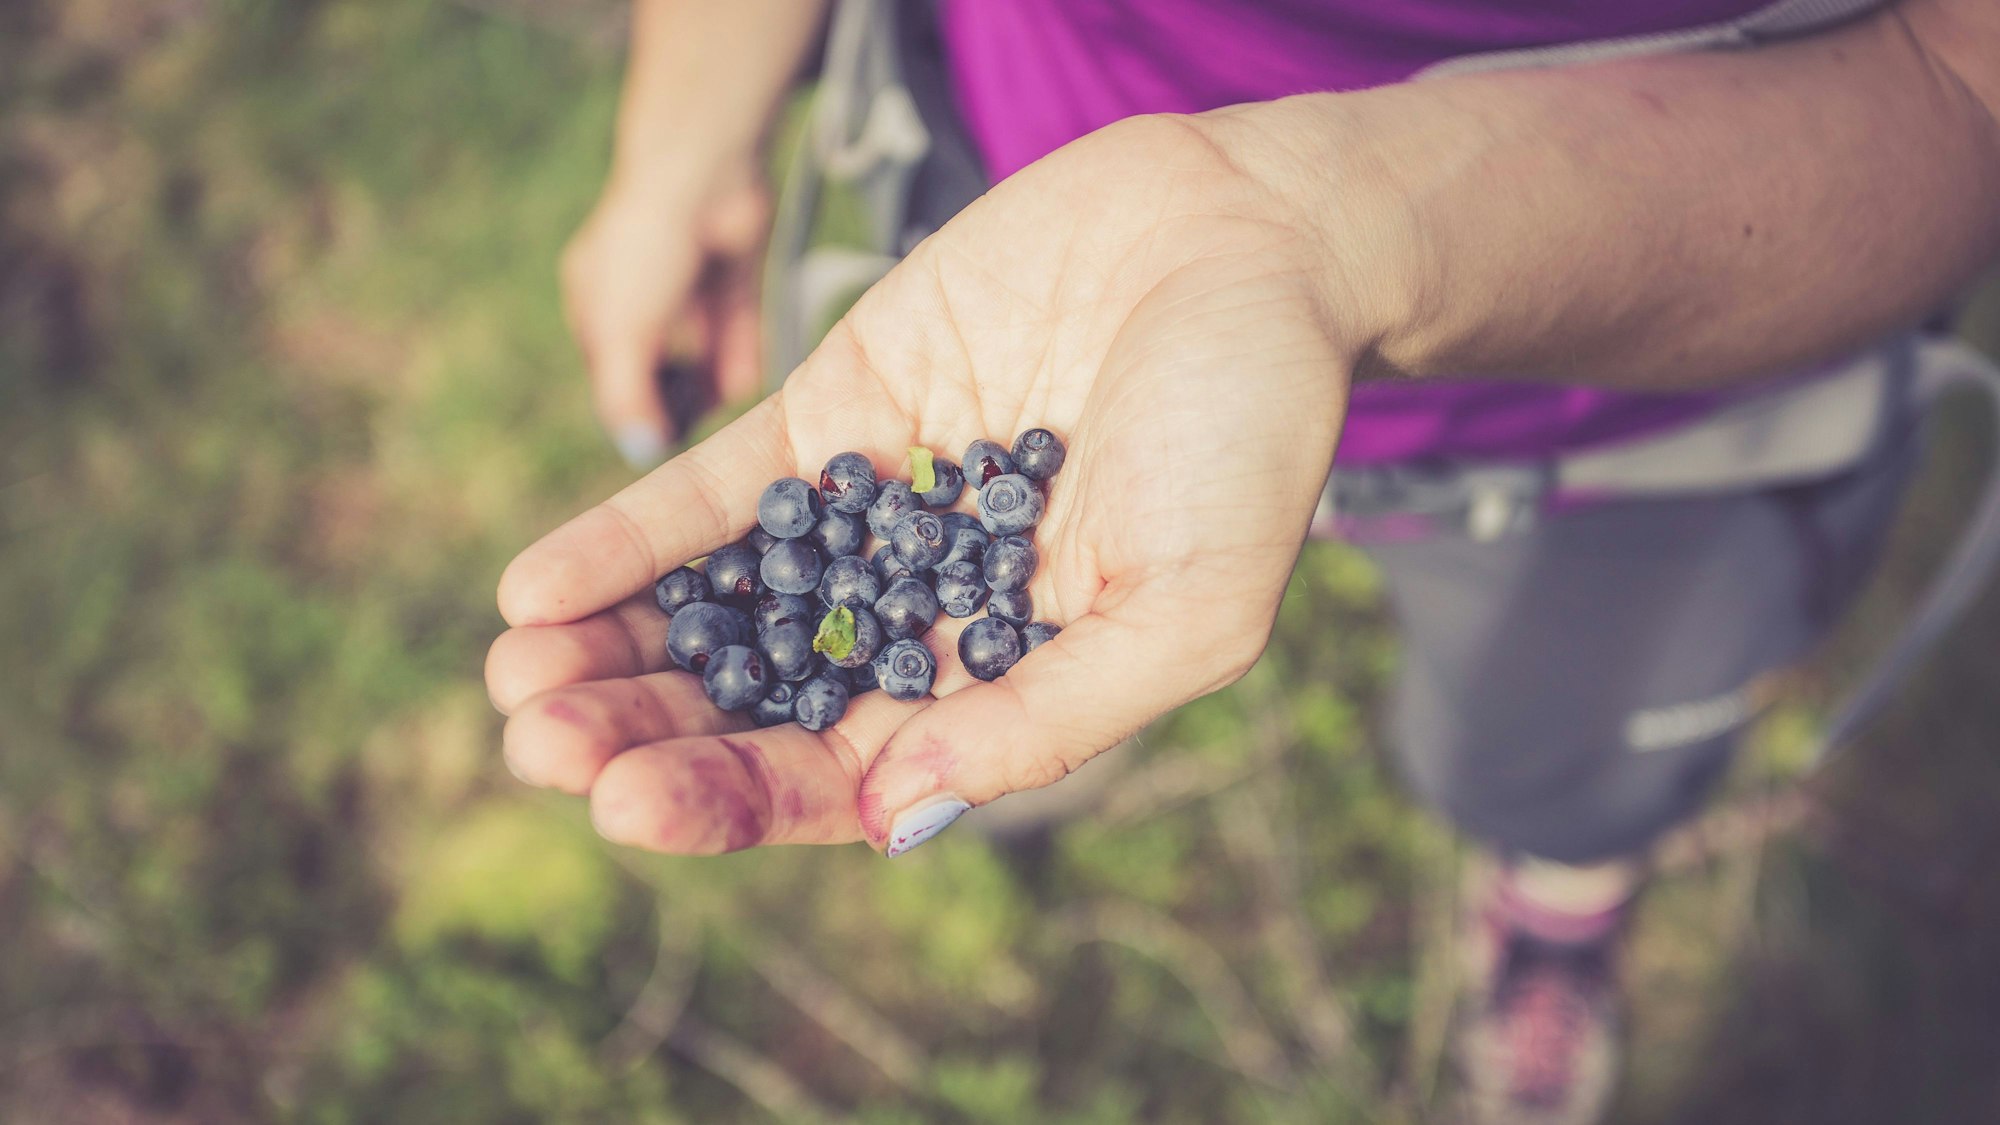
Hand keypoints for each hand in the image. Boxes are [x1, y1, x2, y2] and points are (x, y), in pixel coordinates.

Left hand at [491, 110, 1385, 854]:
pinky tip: (535, 585)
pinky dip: (628, 539)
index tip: (631, 806)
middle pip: (755, 702)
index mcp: (1001, 687)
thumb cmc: (1254, 433)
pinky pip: (714, 493)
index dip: (736, 799)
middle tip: (538, 748)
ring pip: (717, 607)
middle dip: (645, 733)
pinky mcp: (834, 415)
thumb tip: (896, 810)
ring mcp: (866, 517)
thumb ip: (1050, 714)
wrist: (1248, 239)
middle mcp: (918, 617)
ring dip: (612, 652)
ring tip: (513, 682)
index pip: (845, 776)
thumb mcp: (1190, 604)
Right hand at [560, 160, 768, 465]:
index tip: (656, 445)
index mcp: (593, 299)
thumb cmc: (646, 248)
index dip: (631, 409)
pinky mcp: (729, 276)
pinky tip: (743, 382)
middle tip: (693, 436)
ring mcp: (685, 284)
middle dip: (673, 398)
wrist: (706, 173)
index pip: (609, 372)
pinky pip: (734, 327)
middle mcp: (636, 293)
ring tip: (717, 407)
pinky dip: (738, 354)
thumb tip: (639, 450)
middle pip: (656, 364)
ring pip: (698, 349)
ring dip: (708, 382)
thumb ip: (628, 394)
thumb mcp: (625, 330)